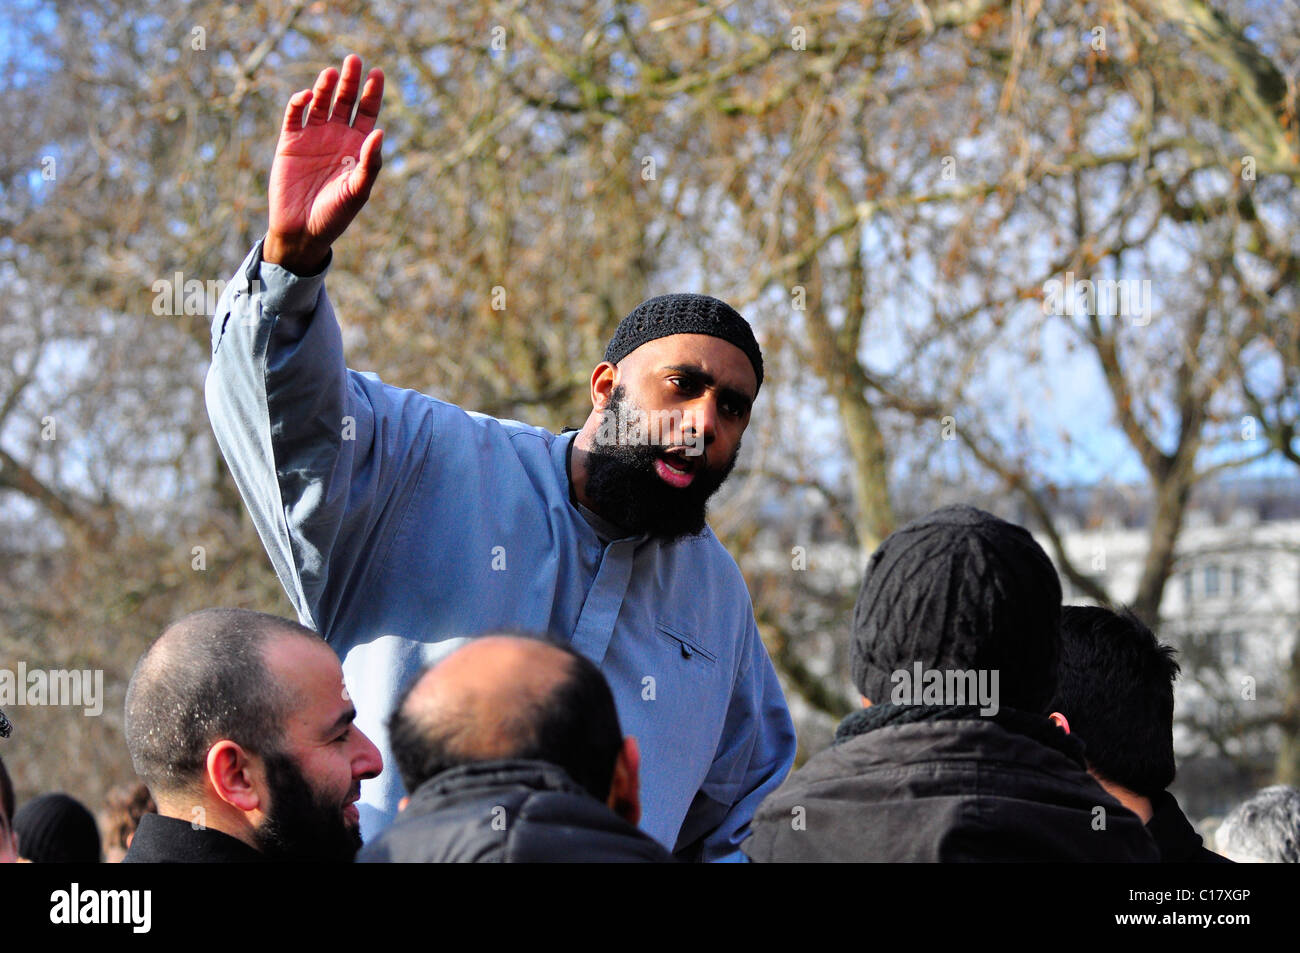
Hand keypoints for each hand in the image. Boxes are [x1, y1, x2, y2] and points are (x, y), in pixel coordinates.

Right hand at [264, 54, 383, 273]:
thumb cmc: (335, 214)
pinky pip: (294, 116)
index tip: (377, 73)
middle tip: (354, 59)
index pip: (367, 112)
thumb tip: (379, 132)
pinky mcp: (289, 141)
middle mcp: (336, 136)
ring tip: (332, 73)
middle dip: (350, 81)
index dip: (372, 92)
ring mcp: (312, 136)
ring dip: (326, 86)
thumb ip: (370, 163)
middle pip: (345, 101)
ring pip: (321, 102)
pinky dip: (299, 103)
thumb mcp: (357, 190)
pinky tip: (308, 96)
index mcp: (357, 146)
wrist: (302, 231)